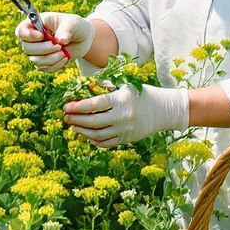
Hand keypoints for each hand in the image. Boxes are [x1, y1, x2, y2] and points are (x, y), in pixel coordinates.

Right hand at [15, 11, 95, 72]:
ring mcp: (37, 52)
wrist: (82, 38)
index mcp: (35, 24)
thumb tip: (60, 40)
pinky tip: (65, 58)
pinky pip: (43, 68)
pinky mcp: (44, 62)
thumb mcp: (72, 23)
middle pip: (26, 48)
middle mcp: (33, 39)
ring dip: (51, 58)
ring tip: (63, 52)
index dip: (28, 35)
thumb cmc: (74, 25)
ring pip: (35, 60)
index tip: (42, 36)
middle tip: (58, 46)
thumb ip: (65, 30)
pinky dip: (55, 65)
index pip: (20, 31)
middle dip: (43, 49)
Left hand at [63, 83, 189, 147]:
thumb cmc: (142, 94)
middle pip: (93, 121)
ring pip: (97, 134)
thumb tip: (86, 88)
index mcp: (120, 100)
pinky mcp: (127, 139)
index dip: (77, 106)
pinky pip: (107, 143)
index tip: (66, 106)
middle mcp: (122, 116)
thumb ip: (106, 87)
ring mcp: (124, 129)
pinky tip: (87, 135)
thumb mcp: (125, 85)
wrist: (163, 109)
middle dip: (76, 119)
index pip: (93, 104)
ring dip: (83, 131)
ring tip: (73, 126)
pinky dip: (95, 140)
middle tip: (66, 117)